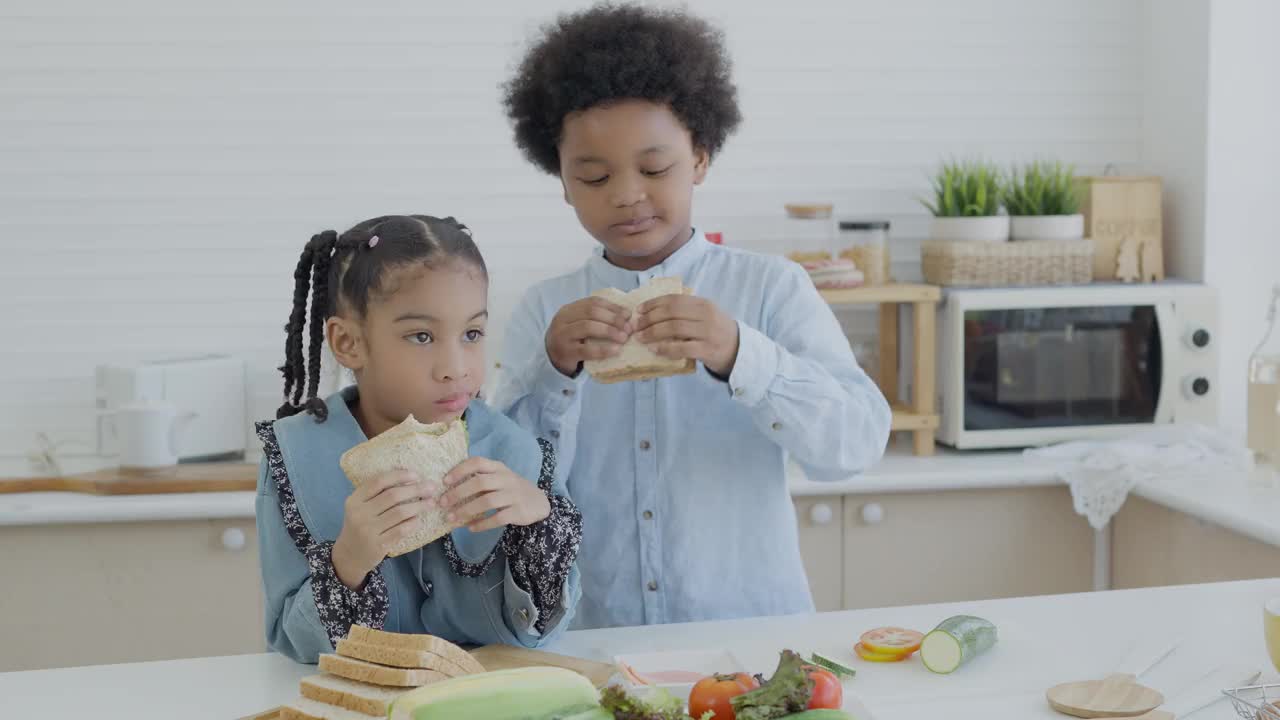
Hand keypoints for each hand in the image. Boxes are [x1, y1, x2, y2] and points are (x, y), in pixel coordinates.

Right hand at [332, 470, 433, 589]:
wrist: (349, 556)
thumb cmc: (360, 526)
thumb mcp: (360, 508)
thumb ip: (376, 494)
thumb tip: (409, 478)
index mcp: (355, 500)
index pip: (378, 481)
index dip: (399, 476)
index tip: (416, 475)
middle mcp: (360, 514)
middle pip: (393, 496)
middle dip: (416, 489)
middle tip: (432, 487)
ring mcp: (368, 531)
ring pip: (400, 513)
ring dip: (419, 506)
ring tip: (431, 503)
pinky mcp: (378, 545)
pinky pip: (401, 530)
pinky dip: (413, 522)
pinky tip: (419, 519)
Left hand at [438, 457, 549, 532]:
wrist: (538, 503)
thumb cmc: (511, 490)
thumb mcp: (499, 479)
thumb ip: (480, 480)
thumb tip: (449, 488)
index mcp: (499, 468)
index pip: (477, 462)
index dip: (460, 470)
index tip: (445, 481)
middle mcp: (506, 479)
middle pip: (480, 483)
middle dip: (458, 493)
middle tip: (442, 503)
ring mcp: (513, 495)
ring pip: (487, 501)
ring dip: (466, 510)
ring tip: (451, 519)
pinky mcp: (518, 512)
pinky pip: (497, 518)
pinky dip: (482, 524)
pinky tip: (470, 528)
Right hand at [545, 296, 632, 376]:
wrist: (551, 358)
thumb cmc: (572, 340)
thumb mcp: (579, 324)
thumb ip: (595, 318)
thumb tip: (626, 316)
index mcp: (569, 309)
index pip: (593, 302)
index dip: (613, 307)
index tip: (628, 314)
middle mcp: (563, 319)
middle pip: (591, 312)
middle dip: (613, 318)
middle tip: (629, 328)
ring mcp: (562, 335)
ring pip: (588, 327)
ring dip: (609, 331)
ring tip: (624, 338)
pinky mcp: (566, 352)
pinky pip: (586, 350)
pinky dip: (603, 349)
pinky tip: (616, 350)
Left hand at [634, 294, 739, 376]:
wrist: (739, 350)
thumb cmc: (715, 331)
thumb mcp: (704, 315)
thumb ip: (685, 311)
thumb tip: (652, 312)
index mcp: (703, 303)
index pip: (674, 299)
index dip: (653, 304)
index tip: (638, 310)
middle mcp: (706, 315)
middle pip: (671, 312)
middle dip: (649, 318)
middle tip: (635, 326)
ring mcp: (708, 332)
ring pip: (675, 328)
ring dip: (653, 333)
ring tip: (640, 338)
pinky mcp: (708, 350)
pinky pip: (682, 348)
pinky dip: (666, 348)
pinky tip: (655, 350)